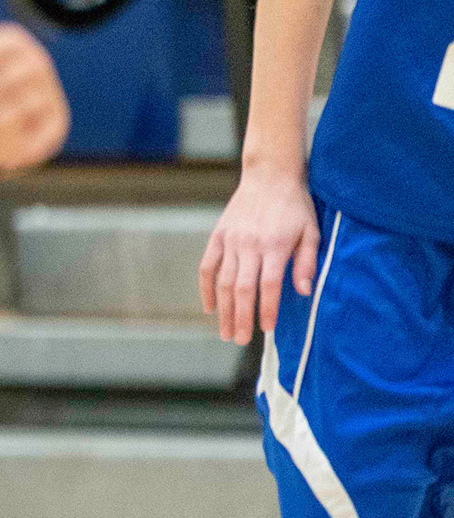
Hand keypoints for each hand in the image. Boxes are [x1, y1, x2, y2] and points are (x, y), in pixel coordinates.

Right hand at [200, 163, 318, 345]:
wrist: (270, 176)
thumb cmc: (296, 206)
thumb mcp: (311, 232)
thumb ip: (306, 263)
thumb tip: (303, 292)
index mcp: (275, 246)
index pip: (268, 286)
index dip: (266, 310)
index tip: (266, 330)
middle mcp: (250, 245)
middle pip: (242, 289)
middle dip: (241, 318)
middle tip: (240, 340)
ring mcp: (231, 241)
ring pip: (224, 282)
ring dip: (224, 310)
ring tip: (226, 332)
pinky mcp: (218, 236)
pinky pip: (207, 266)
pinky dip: (206, 288)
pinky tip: (210, 307)